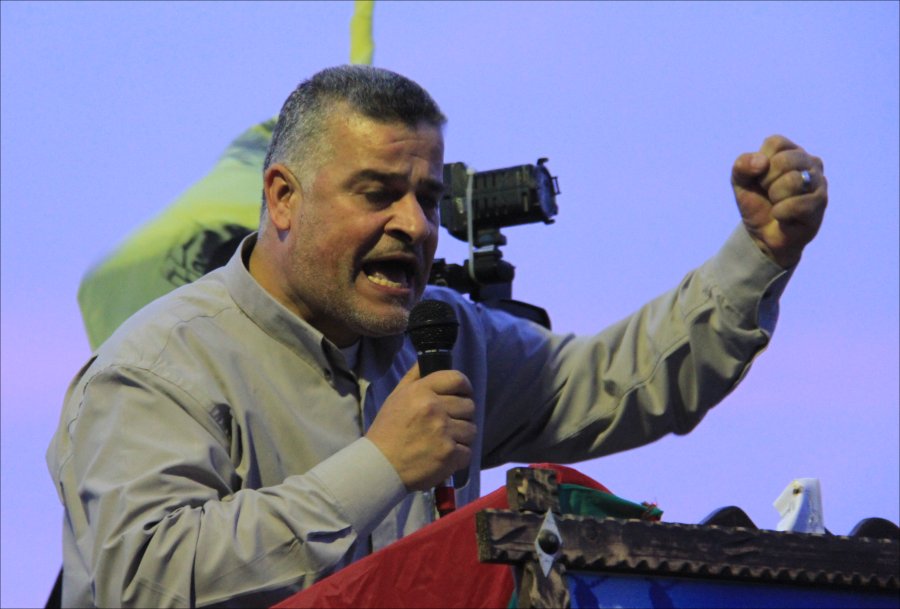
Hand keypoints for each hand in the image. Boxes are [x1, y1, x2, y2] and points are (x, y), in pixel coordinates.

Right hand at [366, 363, 475, 491]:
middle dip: (462, 415)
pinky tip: (445, 456)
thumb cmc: (387, 430)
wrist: (380, 466)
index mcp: (421, 392)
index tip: (463, 394)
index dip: (464, 387)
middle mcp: (435, 408)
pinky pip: (468, 451)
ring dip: (461, 436)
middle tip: (449, 423)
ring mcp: (443, 432)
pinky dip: (459, 456)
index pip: (457, 379)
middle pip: (468, 405)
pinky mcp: (449, 454)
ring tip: (445, 441)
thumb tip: (428, 359)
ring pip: (471, 429)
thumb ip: (414, 377)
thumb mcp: (396, 397)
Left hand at [731, 135, 827, 267]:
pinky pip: (797, 204)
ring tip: (777, 203)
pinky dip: (781, 212)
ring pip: (793, 181)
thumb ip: (742, 165)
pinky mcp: (820, 205)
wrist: (763, 235)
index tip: (759, 178)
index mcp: (792, 151)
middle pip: (784, 160)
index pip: (775, 143)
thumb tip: (761, 162)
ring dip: (775, 197)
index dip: (759, 163)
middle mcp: (810, 163)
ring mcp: (819, 183)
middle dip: (767, 181)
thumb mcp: (740, 182)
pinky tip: (781, 216)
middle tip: (768, 193)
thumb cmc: (756, 203)